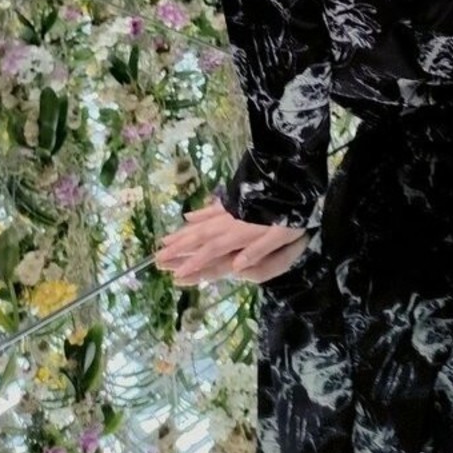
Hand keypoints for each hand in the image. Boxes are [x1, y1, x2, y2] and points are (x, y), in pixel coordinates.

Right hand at [153, 196, 306, 285]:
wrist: (294, 177)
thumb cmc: (294, 211)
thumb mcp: (283, 233)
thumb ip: (258, 249)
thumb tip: (235, 266)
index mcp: (242, 232)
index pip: (213, 250)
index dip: (195, 262)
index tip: (176, 274)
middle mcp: (231, 221)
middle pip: (200, 236)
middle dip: (179, 249)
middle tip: (158, 259)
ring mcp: (232, 209)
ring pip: (202, 224)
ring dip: (183, 234)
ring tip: (164, 241)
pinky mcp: (236, 199)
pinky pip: (212, 208)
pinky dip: (199, 214)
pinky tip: (187, 217)